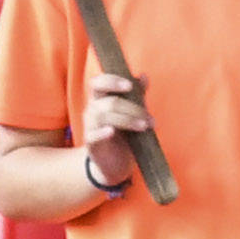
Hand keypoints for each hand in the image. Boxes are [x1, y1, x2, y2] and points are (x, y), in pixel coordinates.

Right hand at [78, 73, 150, 195]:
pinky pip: (93, 135)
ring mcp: (90, 126)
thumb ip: (137, 94)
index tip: (129, 85)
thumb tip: (144, 76)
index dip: (111, 81)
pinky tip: (112, 131)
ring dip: (127, 120)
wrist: (116, 162)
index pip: (98, 82)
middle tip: (149, 118)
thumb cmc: (124, 133)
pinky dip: (102, 132)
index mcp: (100, 99)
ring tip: (144, 126)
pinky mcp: (91, 143)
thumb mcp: (133, 112)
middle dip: (132, 108)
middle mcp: (92, 110)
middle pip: (108, 102)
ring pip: (103, 116)